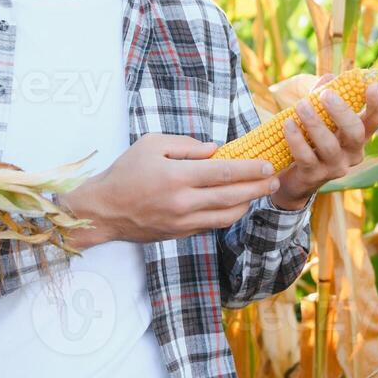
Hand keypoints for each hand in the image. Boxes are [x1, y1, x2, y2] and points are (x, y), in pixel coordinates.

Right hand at [56, 134, 283, 247]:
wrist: (103, 210)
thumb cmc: (125, 171)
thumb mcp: (151, 144)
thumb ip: (186, 144)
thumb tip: (216, 150)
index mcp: (177, 177)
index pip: (224, 173)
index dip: (250, 170)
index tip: (267, 166)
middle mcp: (183, 202)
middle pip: (232, 197)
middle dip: (258, 188)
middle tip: (274, 180)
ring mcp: (183, 222)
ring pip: (227, 216)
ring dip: (247, 204)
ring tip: (258, 192)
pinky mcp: (180, 234)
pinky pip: (212, 225)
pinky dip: (227, 215)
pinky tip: (234, 204)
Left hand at [270, 74, 377, 209]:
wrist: (297, 177)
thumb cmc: (312, 139)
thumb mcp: (321, 117)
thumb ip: (324, 97)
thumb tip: (329, 77)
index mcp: (359, 135)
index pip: (376, 119)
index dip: (377, 103)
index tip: (373, 85)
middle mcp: (353, 153)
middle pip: (355, 132)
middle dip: (341, 112)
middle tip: (326, 95)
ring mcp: (335, 167)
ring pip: (329, 145)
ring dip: (315, 123)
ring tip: (301, 105)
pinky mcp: (314, 176)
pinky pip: (306, 157)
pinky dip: (296, 139)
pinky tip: (288, 124)